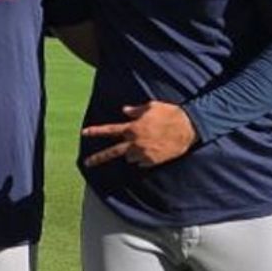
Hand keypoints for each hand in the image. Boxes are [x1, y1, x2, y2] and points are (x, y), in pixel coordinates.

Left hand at [81, 101, 196, 167]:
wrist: (187, 129)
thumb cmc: (169, 114)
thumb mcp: (151, 107)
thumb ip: (136, 110)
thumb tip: (125, 111)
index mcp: (132, 128)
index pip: (110, 130)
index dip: (96, 132)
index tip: (84, 133)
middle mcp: (135, 143)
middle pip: (113, 152)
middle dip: (98, 158)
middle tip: (87, 163)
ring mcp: (143, 154)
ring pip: (130, 157)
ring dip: (132, 152)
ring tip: (146, 143)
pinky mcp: (152, 161)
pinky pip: (142, 162)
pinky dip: (143, 157)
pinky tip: (153, 148)